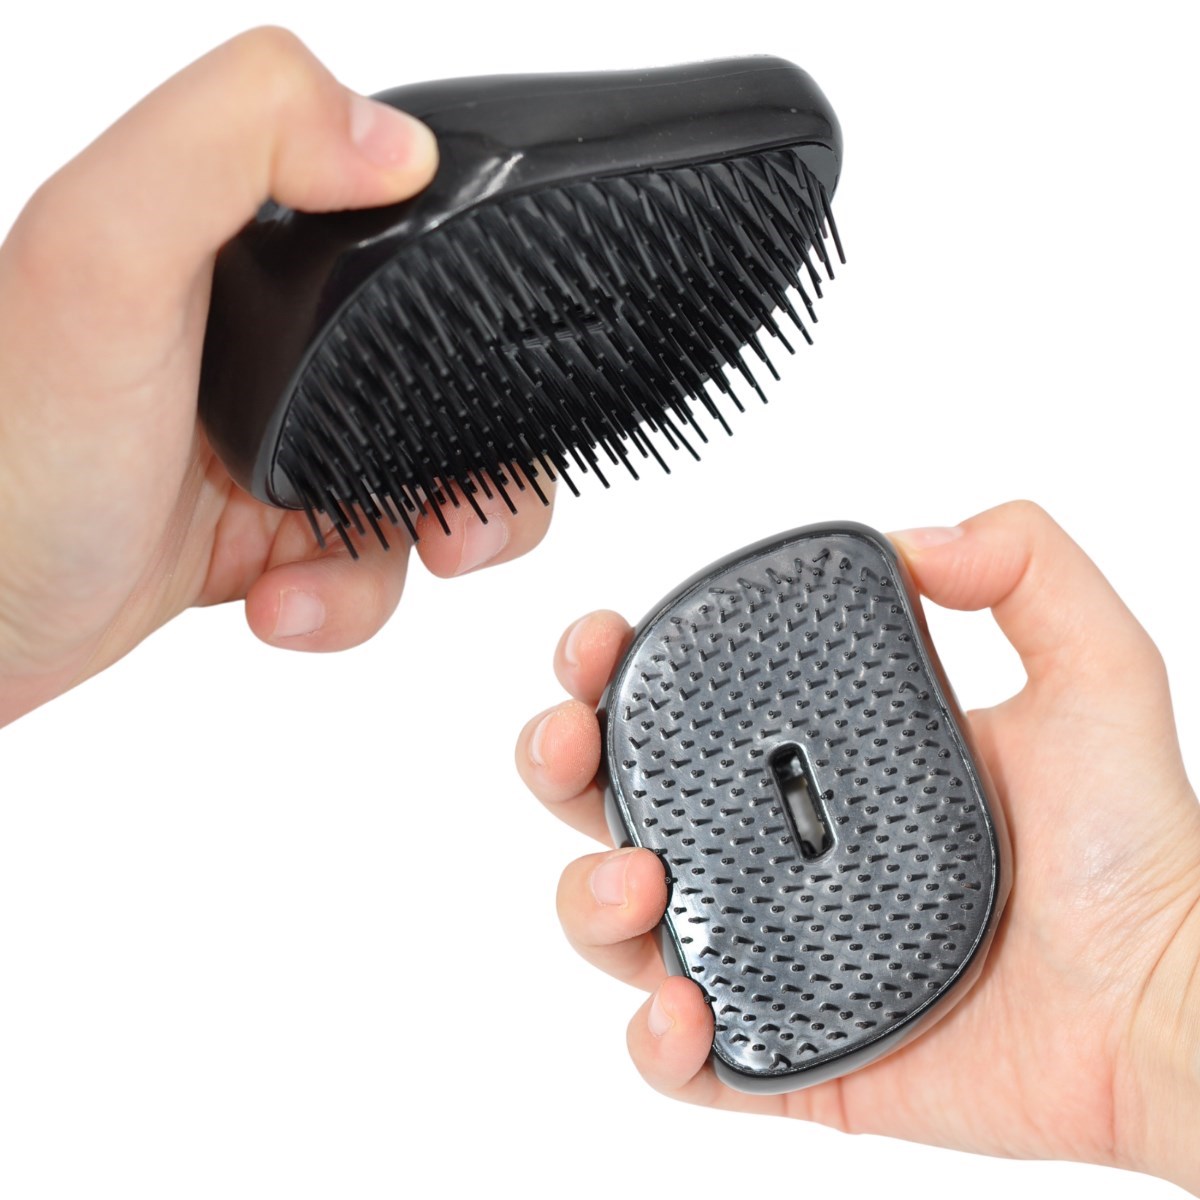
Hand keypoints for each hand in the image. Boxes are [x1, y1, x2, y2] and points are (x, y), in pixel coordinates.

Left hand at [0, 27, 552, 727]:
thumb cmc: (10, 447)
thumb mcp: (100, 252)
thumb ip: (232, 140)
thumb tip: (396, 142)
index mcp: (257, 251)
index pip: (425, 256)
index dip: (484, 326)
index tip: (492, 400)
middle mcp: (281, 341)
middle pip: (454, 390)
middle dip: (480, 475)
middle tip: (453, 527)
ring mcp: (287, 439)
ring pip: (427, 492)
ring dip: (406, 558)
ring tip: (317, 584)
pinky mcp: (280, 526)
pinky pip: (372, 564)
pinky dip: (346, 601)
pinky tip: (279, 603)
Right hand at [516, 500, 1199, 1191]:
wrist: (1165, 1005)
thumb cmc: (1135, 853)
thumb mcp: (1097, 672)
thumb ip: (1028, 567)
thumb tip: (918, 538)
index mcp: (815, 759)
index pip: (682, 704)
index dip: (612, 666)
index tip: (601, 642)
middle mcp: (774, 846)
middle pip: (614, 801)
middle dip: (556, 763)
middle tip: (570, 746)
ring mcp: (769, 947)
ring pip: (620, 924)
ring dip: (587, 898)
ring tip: (638, 883)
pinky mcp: (786, 1051)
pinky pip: (680, 1057)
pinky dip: (652, 1040)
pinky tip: (682, 1011)